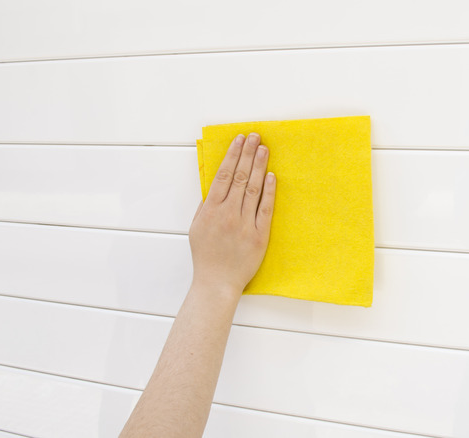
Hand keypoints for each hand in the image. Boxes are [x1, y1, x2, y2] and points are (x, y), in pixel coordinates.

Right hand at [189, 133, 275, 296]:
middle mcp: (227, 214)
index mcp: (210, 210)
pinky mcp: (259, 236)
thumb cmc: (206, 256)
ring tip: (264, 149)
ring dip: (259, 167)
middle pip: (240, 177)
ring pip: (253, 189)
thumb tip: (215, 185)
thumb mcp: (196, 227)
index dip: (233, 155)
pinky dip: (269, 192)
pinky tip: (272, 176)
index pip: (223, 175)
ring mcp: (244, 224)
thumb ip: (205, 205)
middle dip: (248, 154)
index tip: (239, 140)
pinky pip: (265, 209)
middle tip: (255, 137)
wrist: (217, 283)